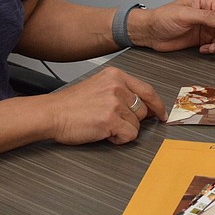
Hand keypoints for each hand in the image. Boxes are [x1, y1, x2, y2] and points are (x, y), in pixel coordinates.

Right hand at [45, 66, 165, 145]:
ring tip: (104, 126)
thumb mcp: (98, 86)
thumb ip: (121, 91)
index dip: (157, 105)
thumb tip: (143, 106)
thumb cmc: (71, 104)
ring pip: (137, 124)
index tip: (162, 114)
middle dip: (132, 121)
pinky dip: (118, 139)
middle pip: (143, 110)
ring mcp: (114, 102)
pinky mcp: (110, 119)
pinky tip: (104, 133)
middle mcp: (117, 86)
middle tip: (114, 122)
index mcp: (116, 75)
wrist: (51, 113)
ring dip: (123, 130)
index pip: (147, 90)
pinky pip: (129, 135)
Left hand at [130, 0, 214, 53]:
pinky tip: (204, 49)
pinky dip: (212, 48)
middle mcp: (206, 13)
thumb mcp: (185, 15)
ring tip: (213, 48)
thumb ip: (206, 17)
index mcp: (204, 1)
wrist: (149, 33)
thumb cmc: (162, 18)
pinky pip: (213, 44)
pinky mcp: (200, 38)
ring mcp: (204, 26)